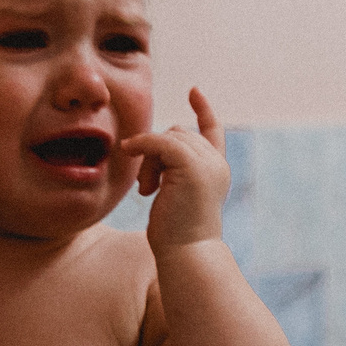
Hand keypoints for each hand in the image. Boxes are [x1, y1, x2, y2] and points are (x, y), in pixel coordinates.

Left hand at [119, 87, 229, 252]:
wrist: (187, 254)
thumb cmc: (176, 235)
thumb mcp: (175, 195)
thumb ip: (172, 170)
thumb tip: (151, 148)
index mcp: (215, 171)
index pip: (212, 131)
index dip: (204, 110)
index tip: (195, 91)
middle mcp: (216, 164)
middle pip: (178, 133)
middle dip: (156, 153)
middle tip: (147, 187)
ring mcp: (206, 163)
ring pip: (167, 137)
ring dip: (148, 159)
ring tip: (147, 190)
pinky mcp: (191, 165)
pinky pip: (159, 141)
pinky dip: (142, 144)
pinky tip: (129, 151)